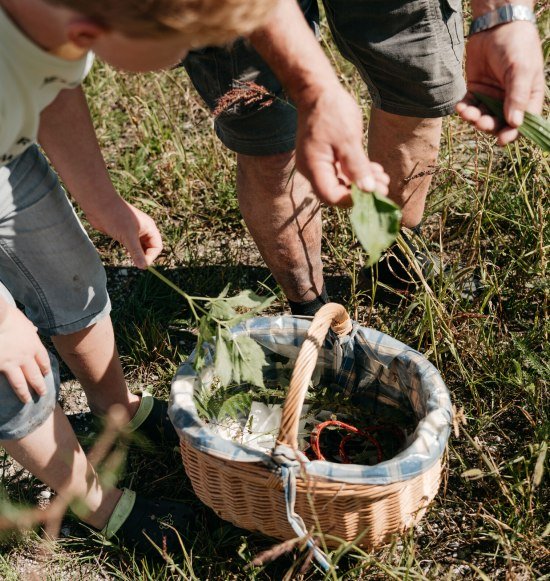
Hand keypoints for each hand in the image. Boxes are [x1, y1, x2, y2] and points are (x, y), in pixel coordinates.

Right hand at [0, 301, 50, 402]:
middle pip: (35, 374)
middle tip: (43, 393)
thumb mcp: (22, 319)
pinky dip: (4, 389)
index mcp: (33, 343)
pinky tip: (5, 396)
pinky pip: (3, 382)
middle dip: (39, 385)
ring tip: (27, 400)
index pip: (42, 359)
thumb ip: (28, 327)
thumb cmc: (7, 315)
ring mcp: (11, 363)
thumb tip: (34, 329)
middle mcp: (25, 356)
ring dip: (24, 393)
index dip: (44, 367)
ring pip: (20, 382)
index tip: (46, 374)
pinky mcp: (0, 366)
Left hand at [87, 198, 162, 268]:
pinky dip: (130, 251)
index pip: (157, 246)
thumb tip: (143, 267)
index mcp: (149, 227)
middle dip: (145, 256)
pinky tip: (125, 254)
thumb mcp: (128, 236)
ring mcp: (133, 231)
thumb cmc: (115, 217)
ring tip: (131, 259)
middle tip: (136, 264)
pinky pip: (131, 245)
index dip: (151, 256)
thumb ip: (136, 252)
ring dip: (137, 254)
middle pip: (150, 248)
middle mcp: (143, 229)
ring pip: (140, 247)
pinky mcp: (123, 233)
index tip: (141, 264)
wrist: (98, 204)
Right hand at [295, 82, 389, 206]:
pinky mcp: (325, 158)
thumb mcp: (348, 140)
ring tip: (383, 179)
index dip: (352, 199)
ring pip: (341, 182)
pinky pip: (341, 172)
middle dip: (361, 192)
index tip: (373, 194)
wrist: (317, 91)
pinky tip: (375, 170)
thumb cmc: (331, 111)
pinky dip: (357, 173)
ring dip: (362, 182)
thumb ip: (357, 167)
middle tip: (385, 188)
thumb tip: (368, 190)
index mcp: (314, 167)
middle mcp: (312, 170)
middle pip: (336, 192)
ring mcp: (318, 164)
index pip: (331, 196)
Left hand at [455, 22, 543, 144]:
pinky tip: (460, 107)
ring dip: (474, 119)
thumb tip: (515, 123)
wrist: (496, 26)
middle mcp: (509, 101)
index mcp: (528, 97)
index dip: (512, 134)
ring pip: (482, 117)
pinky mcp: (476, 91)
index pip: (522, 123)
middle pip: (499, 124)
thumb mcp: (521, 69)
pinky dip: (464, 110)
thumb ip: (517, 96)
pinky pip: (469, 106)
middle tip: (480, 122)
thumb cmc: (516, 46)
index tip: (501, 140)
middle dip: (488, 126)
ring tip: (467, 113)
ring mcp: (492, 97)